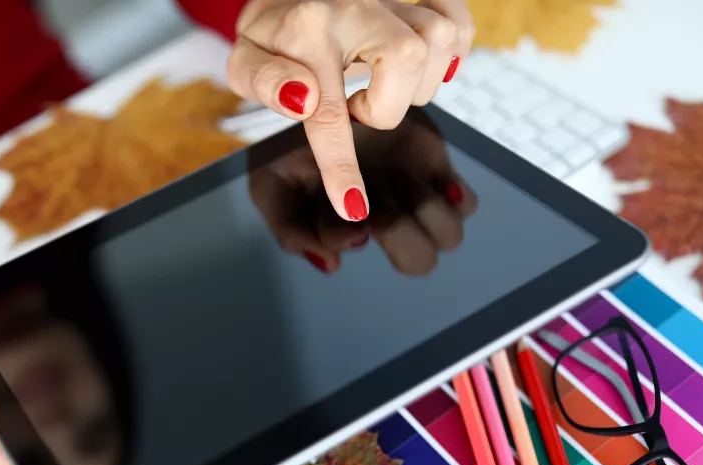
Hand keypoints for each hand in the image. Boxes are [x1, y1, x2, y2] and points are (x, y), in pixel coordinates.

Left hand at [228, 0, 473, 221]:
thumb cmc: (270, 36)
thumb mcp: (245, 61)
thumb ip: (264, 82)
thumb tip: (302, 99)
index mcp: (307, 30)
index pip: (329, 110)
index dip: (342, 166)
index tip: (353, 206)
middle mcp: (355, 7)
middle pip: (407, 57)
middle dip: (390, 106)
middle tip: (359, 109)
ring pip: (439, 38)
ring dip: (419, 83)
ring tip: (385, 88)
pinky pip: (457, 19)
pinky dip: (452, 53)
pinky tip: (423, 69)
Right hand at [249, 113, 476, 272]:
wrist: (323, 91)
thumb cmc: (292, 145)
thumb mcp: (271, 184)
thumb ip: (289, 230)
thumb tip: (332, 265)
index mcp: (344, 227)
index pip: (356, 248)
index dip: (350, 234)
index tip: (346, 208)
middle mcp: (382, 219)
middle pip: (417, 261)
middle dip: (399, 232)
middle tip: (377, 198)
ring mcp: (414, 199)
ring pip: (448, 237)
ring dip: (424, 208)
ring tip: (397, 176)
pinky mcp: (438, 173)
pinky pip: (466, 205)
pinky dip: (451, 195)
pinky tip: (423, 174)